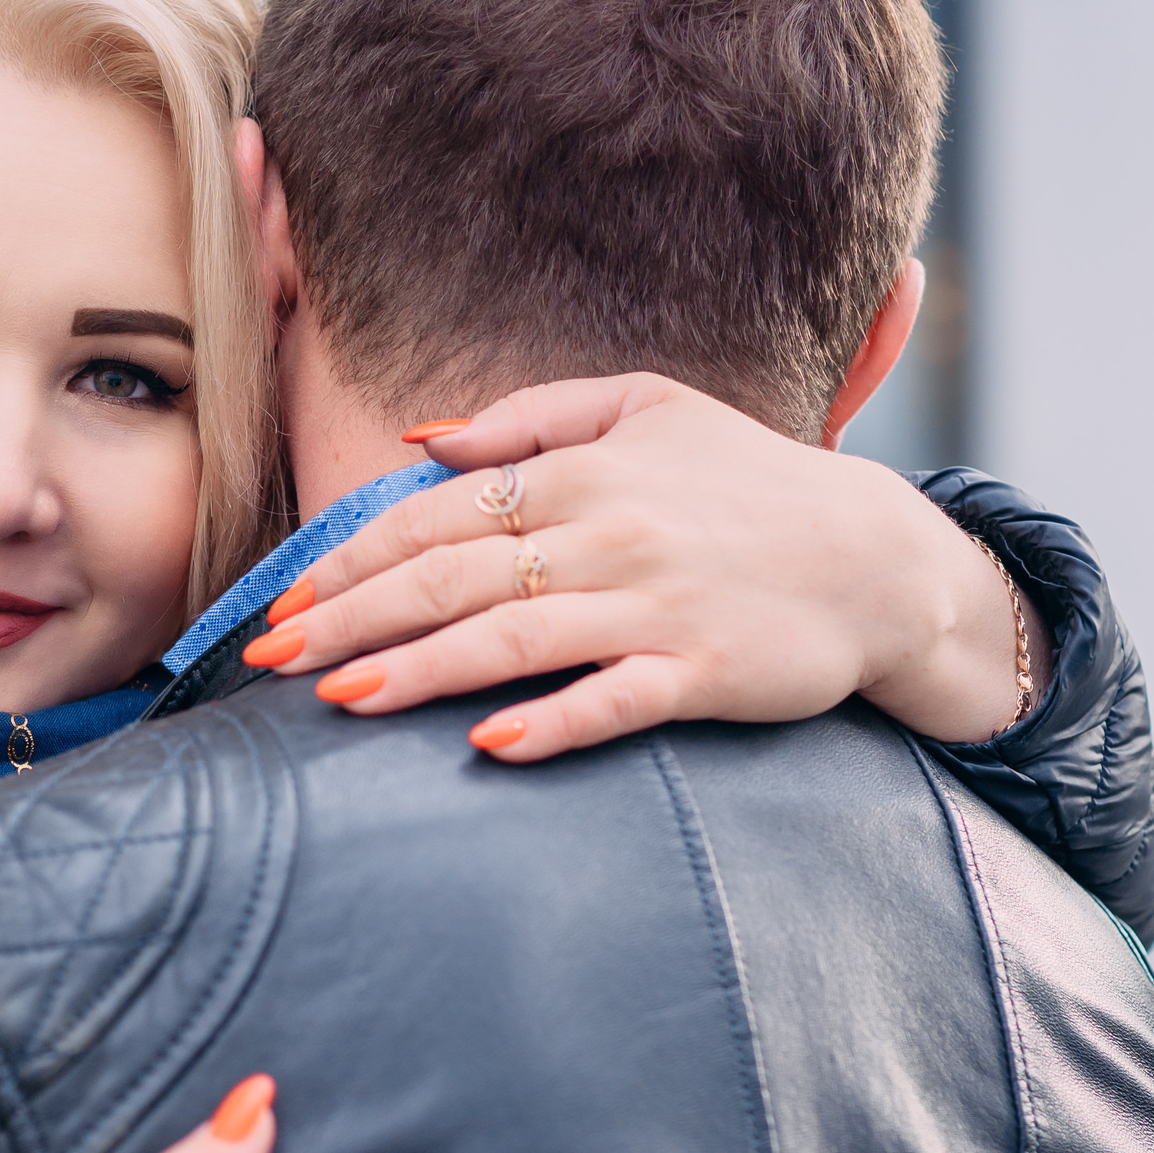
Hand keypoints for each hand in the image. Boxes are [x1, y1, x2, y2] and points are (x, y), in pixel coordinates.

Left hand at [246, 374, 1051, 760]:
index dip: (351, 562)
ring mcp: (655, 606)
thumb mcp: (648, 407)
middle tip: (270, 660)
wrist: (884, 557)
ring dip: (419, 671)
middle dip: (350, 619)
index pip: (435, 517)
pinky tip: (491, 745)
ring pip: (511, 640)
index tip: (284, 603)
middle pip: (450, 579)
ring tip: (340, 698)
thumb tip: (422, 440)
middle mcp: (607, 533)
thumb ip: (530, 416)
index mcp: (582, 471)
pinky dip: (554, 721)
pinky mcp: (705, 672)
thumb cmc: (749, 483)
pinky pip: (616, 701)